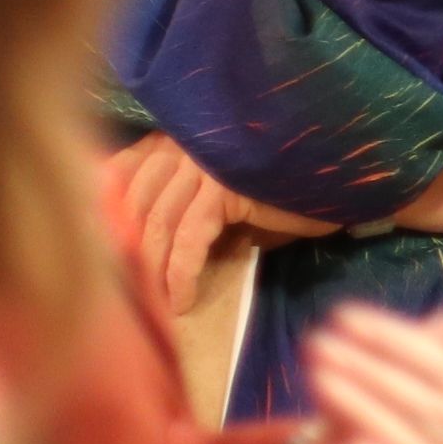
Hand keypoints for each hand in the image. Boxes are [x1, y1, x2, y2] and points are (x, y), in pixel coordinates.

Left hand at [106, 133, 331, 317]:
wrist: (341, 182)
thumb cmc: (286, 189)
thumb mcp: (224, 192)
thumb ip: (185, 204)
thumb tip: (144, 246)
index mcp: (178, 137)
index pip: (119, 171)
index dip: (104, 214)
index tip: (101, 254)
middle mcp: (184, 142)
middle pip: (133, 204)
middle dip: (125, 255)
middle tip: (125, 295)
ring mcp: (203, 162)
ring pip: (157, 225)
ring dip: (151, 273)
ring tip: (153, 307)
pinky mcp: (224, 188)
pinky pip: (190, 239)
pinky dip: (181, 275)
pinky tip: (182, 302)